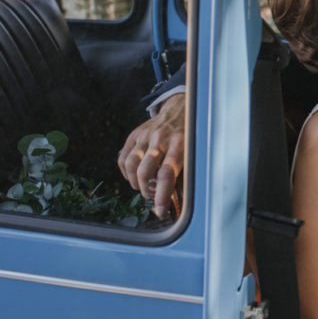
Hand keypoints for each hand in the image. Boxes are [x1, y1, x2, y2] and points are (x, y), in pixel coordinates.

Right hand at [117, 93, 185, 218]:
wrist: (180, 108)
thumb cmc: (189, 136)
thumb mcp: (192, 152)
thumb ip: (182, 173)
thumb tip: (171, 202)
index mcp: (180, 144)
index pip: (167, 173)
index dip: (162, 194)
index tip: (160, 210)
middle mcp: (161, 138)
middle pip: (145, 171)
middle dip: (146, 190)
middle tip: (152, 195)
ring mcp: (146, 135)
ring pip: (131, 165)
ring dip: (135, 182)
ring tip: (144, 186)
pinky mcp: (134, 135)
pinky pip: (123, 159)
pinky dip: (127, 172)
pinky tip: (136, 175)